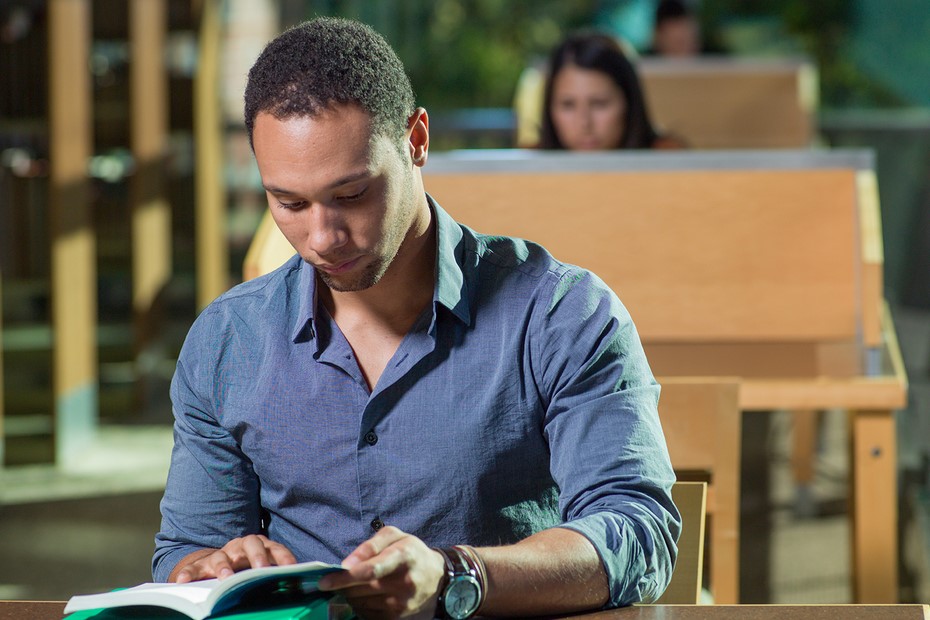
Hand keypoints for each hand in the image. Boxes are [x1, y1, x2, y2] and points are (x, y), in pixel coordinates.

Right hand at [171, 534, 296, 582]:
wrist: (218, 566)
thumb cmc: (245, 569)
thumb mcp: (260, 570)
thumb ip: (274, 575)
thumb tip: (297, 588)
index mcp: (260, 547)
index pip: (275, 548)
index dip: (284, 557)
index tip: (292, 568)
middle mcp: (241, 547)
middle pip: (251, 544)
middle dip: (257, 556)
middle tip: (261, 569)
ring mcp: (221, 554)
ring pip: (222, 556)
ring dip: (223, 567)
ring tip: (225, 578)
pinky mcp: (201, 564)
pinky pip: (193, 568)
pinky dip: (188, 573)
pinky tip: (182, 580)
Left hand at [318, 526, 444, 619]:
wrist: (438, 579)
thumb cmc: (412, 553)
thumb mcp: (395, 536)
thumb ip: (369, 545)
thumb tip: (346, 563)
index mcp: (404, 555)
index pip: (371, 570)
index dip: (346, 577)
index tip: (325, 581)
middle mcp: (404, 582)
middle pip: (362, 588)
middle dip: (344, 585)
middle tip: (334, 581)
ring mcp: (402, 603)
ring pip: (361, 602)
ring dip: (351, 595)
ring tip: (355, 585)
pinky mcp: (398, 617)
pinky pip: (367, 613)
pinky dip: (359, 605)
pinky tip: (364, 595)